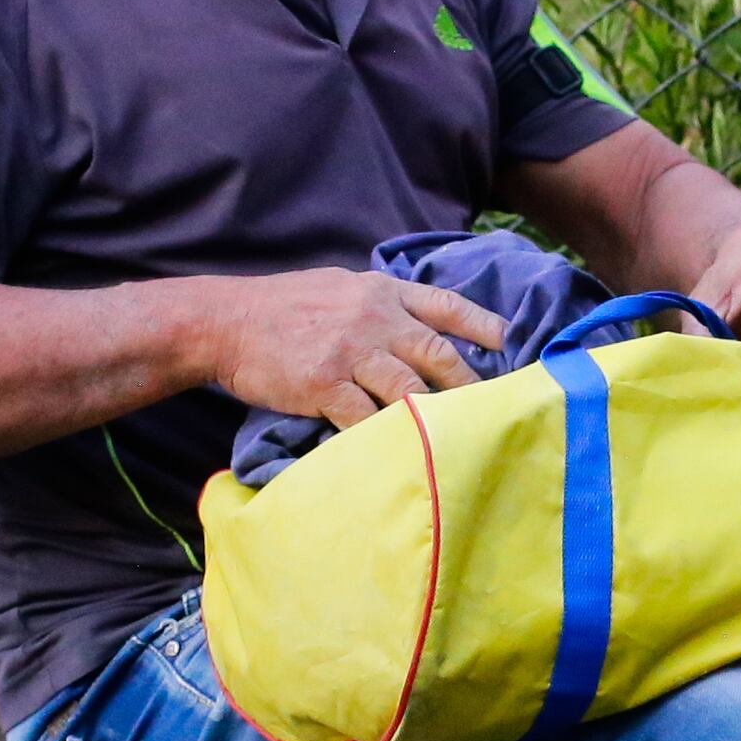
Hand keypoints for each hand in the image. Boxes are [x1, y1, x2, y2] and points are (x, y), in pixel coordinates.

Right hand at [192, 267, 514, 428]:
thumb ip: (380, 303)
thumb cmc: (283, 307)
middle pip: (439, 355)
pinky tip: (402, 454)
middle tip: (496, 411)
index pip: (447, 306)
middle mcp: (373, 318)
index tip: (515, 346)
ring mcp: (350, 352)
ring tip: (459, 440)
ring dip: (437, 418)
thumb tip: (419, 324)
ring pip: (410, 391)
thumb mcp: (339, 287)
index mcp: (381, 292)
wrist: (226, 322)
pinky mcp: (325, 385)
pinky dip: (387, 438)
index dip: (485, 327)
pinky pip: (366, 419)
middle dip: (471, 386)